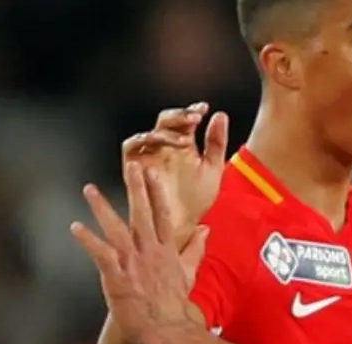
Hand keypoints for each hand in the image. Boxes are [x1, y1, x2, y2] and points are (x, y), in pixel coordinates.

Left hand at [71, 163, 205, 343]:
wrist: (167, 330)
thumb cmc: (176, 306)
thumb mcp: (189, 273)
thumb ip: (194, 249)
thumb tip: (205, 230)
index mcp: (167, 250)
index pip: (163, 215)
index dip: (157, 192)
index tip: (152, 173)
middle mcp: (150, 251)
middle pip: (143, 214)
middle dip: (136, 188)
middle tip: (131, 166)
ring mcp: (133, 263)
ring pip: (116, 228)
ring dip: (102, 207)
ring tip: (90, 190)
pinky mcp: (116, 276)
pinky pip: (99, 252)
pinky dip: (87, 239)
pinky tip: (76, 226)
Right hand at [121, 102, 229, 241]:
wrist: (183, 225)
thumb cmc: (197, 200)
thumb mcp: (213, 169)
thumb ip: (216, 143)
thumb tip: (220, 114)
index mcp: (183, 145)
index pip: (185, 121)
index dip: (192, 111)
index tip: (204, 109)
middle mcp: (164, 147)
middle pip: (166, 121)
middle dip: (179, 116)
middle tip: (194, 117)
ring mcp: (148, 156)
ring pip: (149, 132)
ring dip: (165, 131)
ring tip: (184, 138)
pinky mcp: (133, 167)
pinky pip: (131, 147)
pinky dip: (142, 140)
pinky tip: (158, 142)